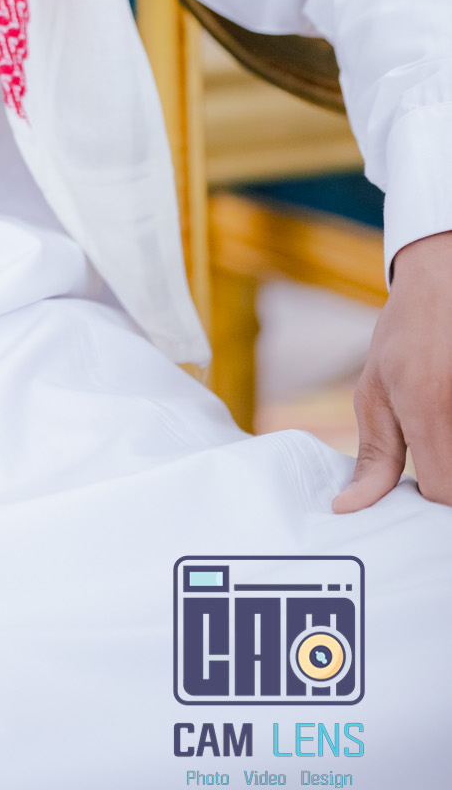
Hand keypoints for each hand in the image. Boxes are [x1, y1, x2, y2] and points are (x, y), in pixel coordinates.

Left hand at [333, 229, 451, 510]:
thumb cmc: (406, 334)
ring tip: (437, 418)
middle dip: (446, 481)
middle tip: (429, 449)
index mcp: (427, 404)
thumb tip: (349, 508)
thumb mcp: (376, 390)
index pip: (443, 492)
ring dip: (450, 454)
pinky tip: (447, 407)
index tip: (420, 490)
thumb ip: (374, 456)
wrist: (444, 280)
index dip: (432, 504)